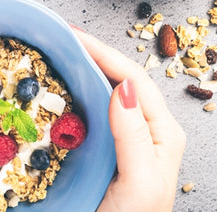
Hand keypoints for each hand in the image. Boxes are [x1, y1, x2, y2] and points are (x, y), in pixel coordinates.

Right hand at [72, 28, 185, 211]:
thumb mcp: (140, 181)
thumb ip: (133, 135)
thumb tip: (119, 87)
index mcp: (162, 131)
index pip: (132, 79)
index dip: (103, 52)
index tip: (72, 36)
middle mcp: (145, 130)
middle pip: (118, 79)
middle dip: (90, 55)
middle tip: (57, 39)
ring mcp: (123, 140)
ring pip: (103, 94)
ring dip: (80, 72)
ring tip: (54, 56)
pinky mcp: (104, 152)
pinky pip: (89, 115)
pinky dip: (72, 97)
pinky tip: (54, 93)